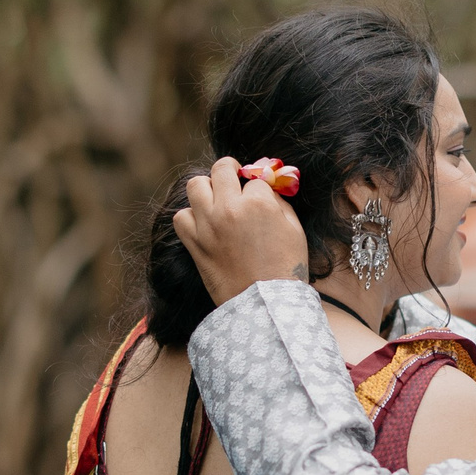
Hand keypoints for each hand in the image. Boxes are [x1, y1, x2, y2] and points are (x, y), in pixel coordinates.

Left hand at [174, 157, 310, 305]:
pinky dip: (190, 216)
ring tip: (215, 198)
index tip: (260, 194)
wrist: (265, 305)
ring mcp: (208, 225)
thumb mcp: (294, 229)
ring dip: (207, 187)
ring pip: (195, 185)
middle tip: (234, 177)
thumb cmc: (285, 268)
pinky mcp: (194, 243)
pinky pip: (181, 216)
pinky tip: (203, 222)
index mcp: (258, 203)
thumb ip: (280, 202)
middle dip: (230, 170)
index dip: (259, 185)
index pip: (255, 178)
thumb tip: (266, 188)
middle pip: (221, 169)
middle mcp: (229, 208)